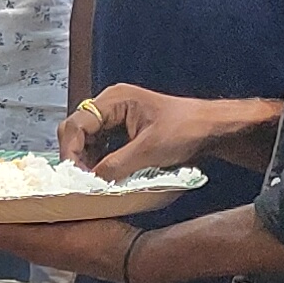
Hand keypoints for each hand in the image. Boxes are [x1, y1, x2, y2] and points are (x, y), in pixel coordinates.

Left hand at [0, 215, 131, 282]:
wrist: (131, 254)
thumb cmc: (96, 245)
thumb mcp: (53, 238)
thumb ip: (16, 235)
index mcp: (24, 243)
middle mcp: (30, 242)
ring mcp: (44, 237)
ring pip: (6, 222)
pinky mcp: (58, 231)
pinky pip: (25, 220)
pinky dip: (10, 210)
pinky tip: (12, 198)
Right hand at [61, 83, 235, 176]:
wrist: (213, 129)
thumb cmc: (186, 130)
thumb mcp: (149, 151)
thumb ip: (116, 165)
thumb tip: (90, 183)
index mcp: (114, 99)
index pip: (75, 125)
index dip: (71, 152)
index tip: (76, 177)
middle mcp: (110, 104)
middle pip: (76, 131)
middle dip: (76, 156)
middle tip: (83, 181)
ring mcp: (115, 116)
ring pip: (86, 140)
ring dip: (87, 161)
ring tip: (94, 182)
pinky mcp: (122, 129)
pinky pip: (100, 145)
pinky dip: (98, 161)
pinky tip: (105, 175)